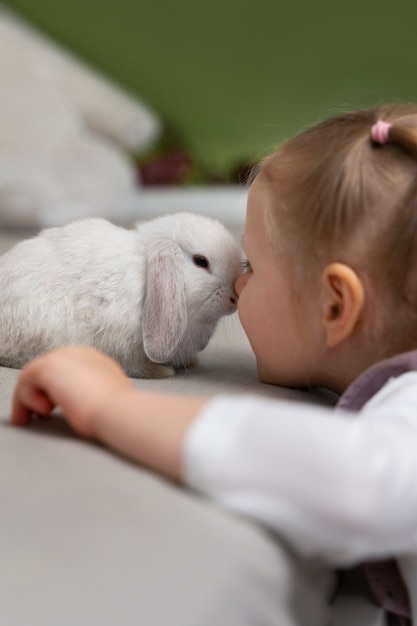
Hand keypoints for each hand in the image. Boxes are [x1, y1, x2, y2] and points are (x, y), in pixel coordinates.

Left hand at [11, 345, 207, 480]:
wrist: (120, 412)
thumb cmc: (120, 414)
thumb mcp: (107, 401)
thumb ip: (93, 397)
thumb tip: (83, 407)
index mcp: (96, 361)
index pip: (65, 371)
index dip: (52, 390)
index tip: (46, 410)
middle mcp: (80, 353)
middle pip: (47, 370)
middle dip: (35, 393)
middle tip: (28, 416)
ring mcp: (64, 357)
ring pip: (34, 375)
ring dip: (27, 399)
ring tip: (26, 419)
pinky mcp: (50, 366)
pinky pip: (26, 381)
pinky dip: (25, 400)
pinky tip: (40, 414)